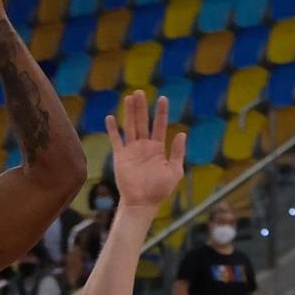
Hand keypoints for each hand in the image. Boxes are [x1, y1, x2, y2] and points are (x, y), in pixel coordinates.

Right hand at [105, 90, 184, 215]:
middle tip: (140, 92)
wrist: (142, 203)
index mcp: (158, 148)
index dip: (161, 112)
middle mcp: (144, 146)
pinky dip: (112, 129)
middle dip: (142, 107)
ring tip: (129, 97)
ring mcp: (132, 150)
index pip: (160, 126)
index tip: (163, 98)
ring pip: (130, 126)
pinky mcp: (121, 156)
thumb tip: (183, 133)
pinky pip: (116, 140)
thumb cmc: (159, 190)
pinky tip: (111, 117)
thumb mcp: (174, 172)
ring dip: (129, 112)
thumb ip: (178, 153)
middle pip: (143, 122)